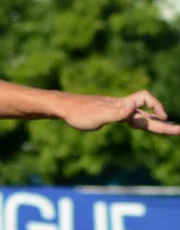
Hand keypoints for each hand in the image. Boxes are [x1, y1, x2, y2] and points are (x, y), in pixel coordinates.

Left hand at [62, 90, 179, 133]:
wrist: (62, 107)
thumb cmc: (79, 112)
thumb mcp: (99, 116)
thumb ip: (117, 112)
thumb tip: (133, 105)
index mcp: (121, 105)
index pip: (145, 99)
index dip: (156, 106)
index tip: (162, 118)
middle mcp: (121, 106)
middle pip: (147, 114)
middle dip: (163, 123)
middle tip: (179, 130)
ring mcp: (115, 110)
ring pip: (140, 116)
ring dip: (154, 122)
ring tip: (167, 127)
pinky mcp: (107, 114)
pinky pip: (129, 118)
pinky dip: (139, 121)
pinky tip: (139, 124)